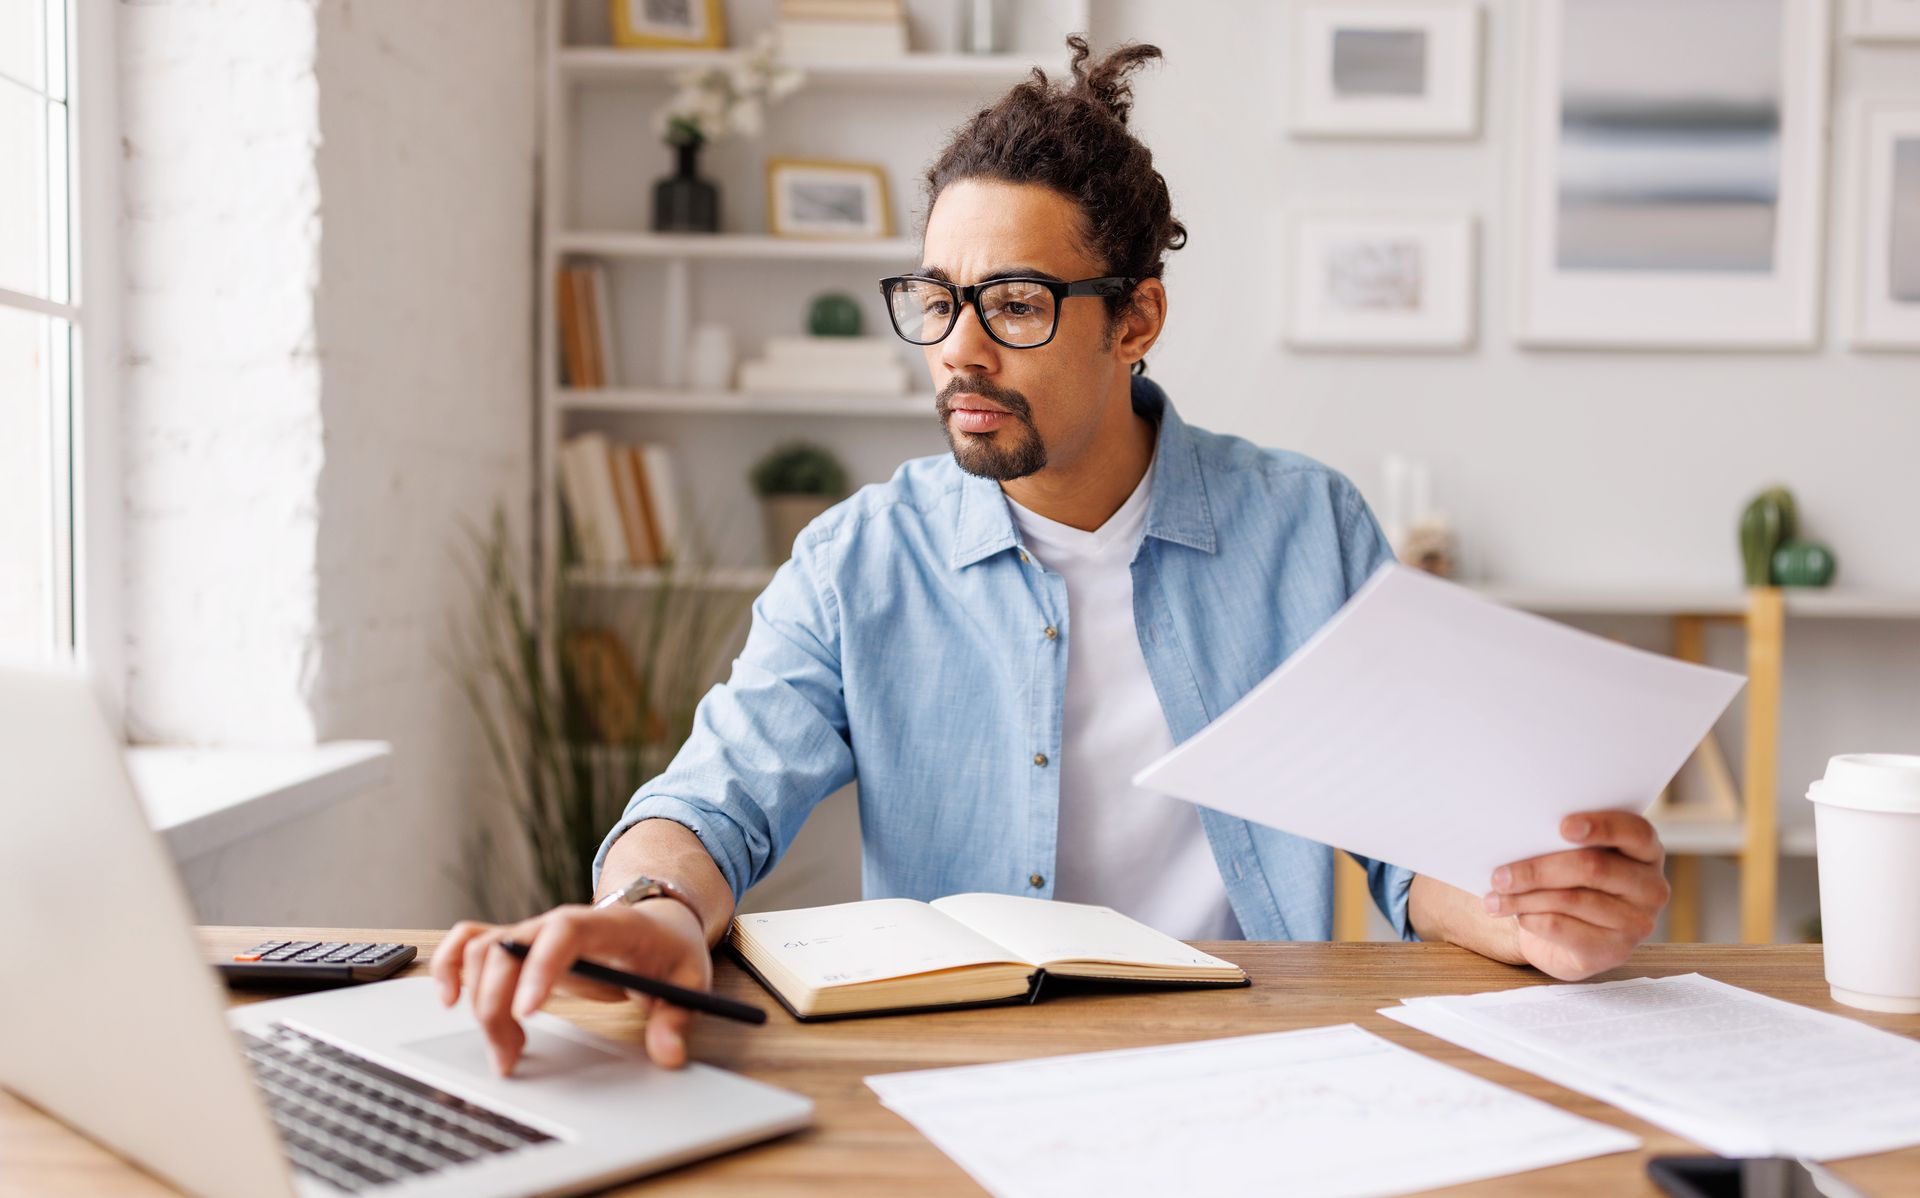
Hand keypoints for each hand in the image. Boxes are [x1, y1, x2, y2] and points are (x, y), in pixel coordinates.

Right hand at [430, 899, 711, 1075]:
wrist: (657, 923)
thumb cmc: (668, 948)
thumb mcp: (688, 979)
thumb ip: (676, 1018)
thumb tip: (669, 1054)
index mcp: (604, 925)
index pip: (564, 932)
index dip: (539, 968)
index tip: (526, 1012)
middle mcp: (559, 923)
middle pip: (509, 948)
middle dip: (497, 1005)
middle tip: (509, 1056)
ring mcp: (535, 932)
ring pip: (484, 952)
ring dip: (478, 1002)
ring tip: (504, 1049)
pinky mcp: (519, 945)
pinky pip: (470, 941)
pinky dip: (450, 965)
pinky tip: (449, 999)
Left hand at [1484, 811, 1669, 980]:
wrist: (1565, 937)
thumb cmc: (1568, 883)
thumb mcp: (1571, 857)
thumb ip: (1561, 843)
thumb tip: (1516, 836)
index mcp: (1645, 852)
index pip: (1634, 832)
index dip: (1600, 826)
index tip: (1562, 826)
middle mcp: (1649, 887)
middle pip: (1593, 867)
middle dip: (1538, 869)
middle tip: (1500, 874)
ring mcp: (1636, 923)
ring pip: (1572, 900)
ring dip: (1524, 898)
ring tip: (1494, 898)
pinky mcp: (1613, 951)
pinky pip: (1563, 929)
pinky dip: (1532, 919)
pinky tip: (1515, 915)